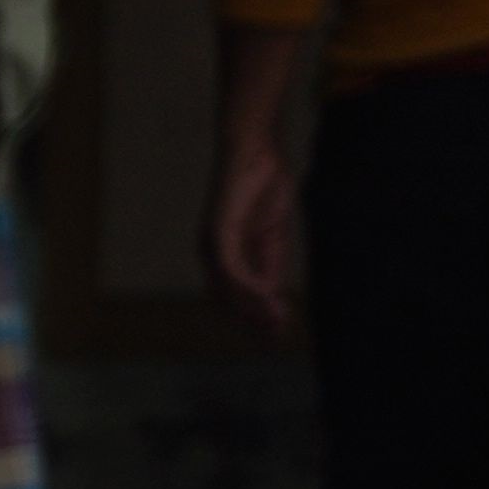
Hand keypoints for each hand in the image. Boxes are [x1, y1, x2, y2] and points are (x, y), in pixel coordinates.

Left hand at [203, 128, 301, 338]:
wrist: (256, 150)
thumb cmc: (264, 186)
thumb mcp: (272, 234)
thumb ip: (270, 264)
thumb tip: (273, 298)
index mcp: (224, 255)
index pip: (233, 297)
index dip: (254, 317)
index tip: (277, 332)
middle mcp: (211, 254)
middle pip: (227, 300)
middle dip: (252, 321)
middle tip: (276, 338)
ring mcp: (211, 244)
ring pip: (228, 288)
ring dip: (254, 308)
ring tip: (277, 322)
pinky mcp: (218, 231)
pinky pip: (232, 267)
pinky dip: (250, 285)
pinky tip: (269, 297)